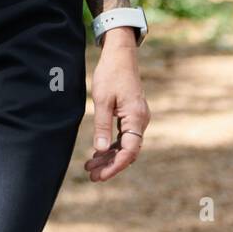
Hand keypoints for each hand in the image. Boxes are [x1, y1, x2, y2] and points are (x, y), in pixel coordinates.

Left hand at [84, 34, 150, 182]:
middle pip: (128, 151)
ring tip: (91, 167)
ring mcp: (138, 118)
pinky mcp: (132, 115)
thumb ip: (102, 125)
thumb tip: (100, 150)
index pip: (130, 150)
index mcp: (136, 117)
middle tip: (92, 176)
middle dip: (111, 165)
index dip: (116, 165)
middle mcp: (141, 120)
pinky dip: (112, 145)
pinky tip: (98, 153)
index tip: (101, 175)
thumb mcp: (102, 100)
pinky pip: (124, 136)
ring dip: (110, 157)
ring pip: (126, 145)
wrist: (120, 55)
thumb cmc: (110, 74)